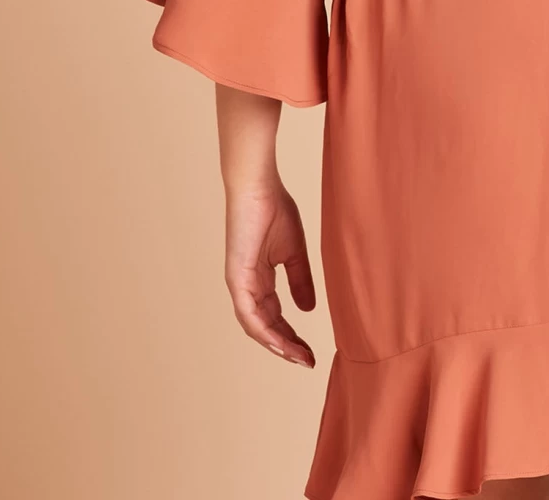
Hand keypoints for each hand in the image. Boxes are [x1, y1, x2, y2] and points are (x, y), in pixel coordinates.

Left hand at [224, 179, 316, 366]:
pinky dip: (265, 332)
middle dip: (287, 346)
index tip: (311, 350)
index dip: (292, 335)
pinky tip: (282, 343)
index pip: (275, 316)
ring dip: (278, 345)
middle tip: (308, 360)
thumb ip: (300, 280)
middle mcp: (247, 287)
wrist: (259, 188)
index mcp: (259, 279)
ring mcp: (240, 285)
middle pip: (266, 327)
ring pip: (256, 327)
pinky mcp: (237, 279)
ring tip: (299, 357)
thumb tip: (307, 310)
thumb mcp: (294, 252)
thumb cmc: (274, 209)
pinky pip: (249, 315)